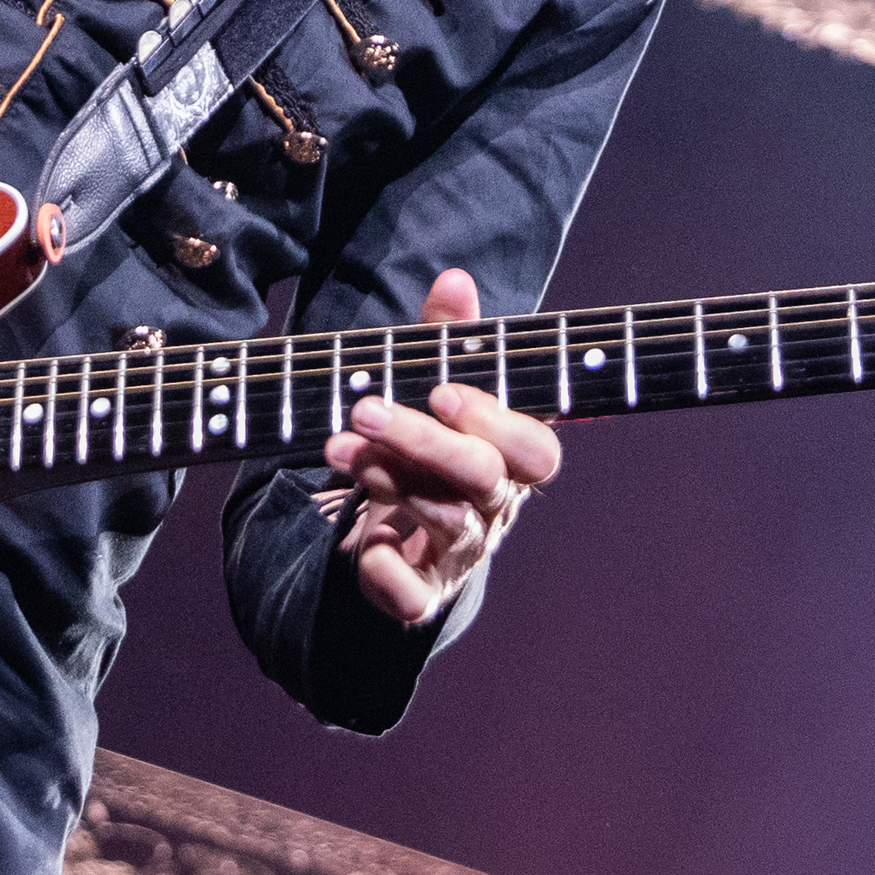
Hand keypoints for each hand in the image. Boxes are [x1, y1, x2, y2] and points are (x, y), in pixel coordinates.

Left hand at [323, 267, 559, 626]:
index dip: (496, 421)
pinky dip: (389, 572)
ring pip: (447, 520)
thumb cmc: (431, 446)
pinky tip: (365, 548)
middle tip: (365, 410)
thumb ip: (448, 337)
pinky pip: (415, 594)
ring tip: (339, 448)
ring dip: (390, 480)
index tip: (442, 391)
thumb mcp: (435, 386)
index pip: (535, 448)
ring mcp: (461, 552)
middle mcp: (496, 506)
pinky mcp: (422, 591)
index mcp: (511, 457)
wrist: (406, 534)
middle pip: (481, 477)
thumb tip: (455, 279)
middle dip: (423, 441)